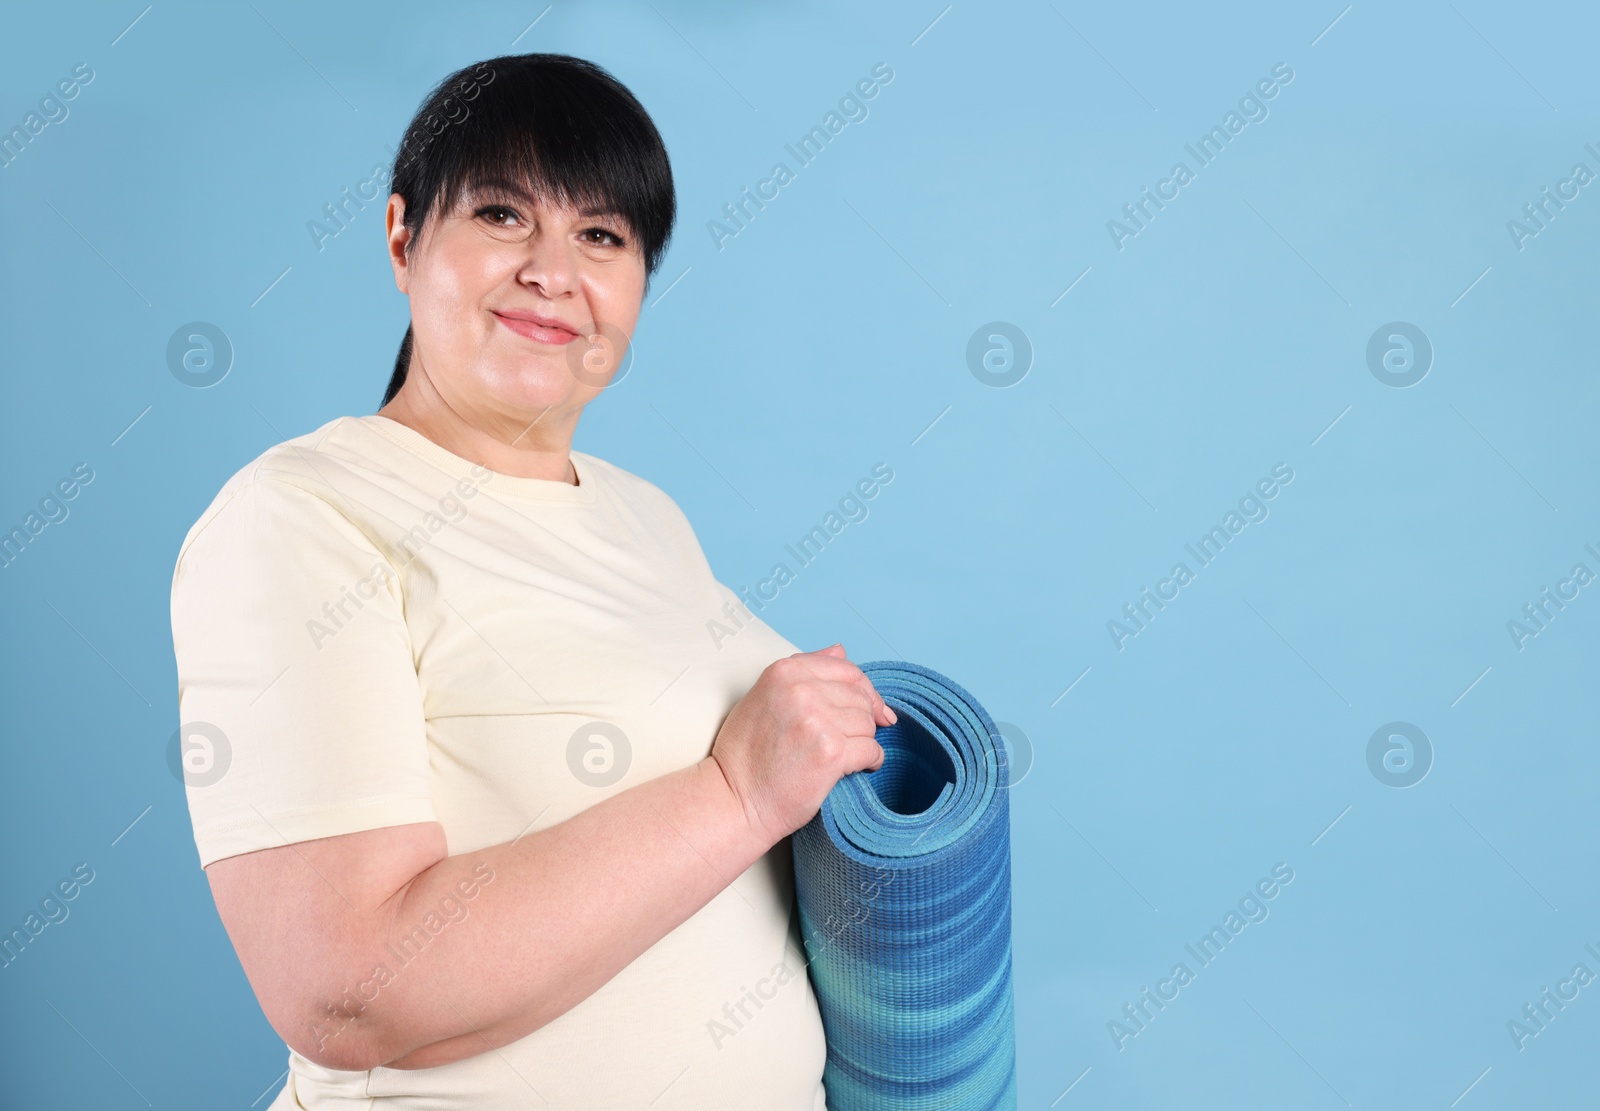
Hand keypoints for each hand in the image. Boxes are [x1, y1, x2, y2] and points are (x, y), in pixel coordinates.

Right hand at [709, 644, 894, 845]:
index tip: (870, 709)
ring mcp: (817, 720)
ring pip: (868, 725)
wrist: (734, 799)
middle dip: (860, 720)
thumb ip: (804, 671)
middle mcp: (801, 690)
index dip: (863, 691)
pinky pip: (872, 750)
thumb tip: (841, 650)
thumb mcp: (766, 696)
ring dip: (862, 742)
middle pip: (860, 698)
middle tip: (843, 741)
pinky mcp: (831, 752)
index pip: (847, 669)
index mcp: (785, 671)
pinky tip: (857, 768)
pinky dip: (871, 762)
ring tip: (839, 756)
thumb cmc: (746, 754)